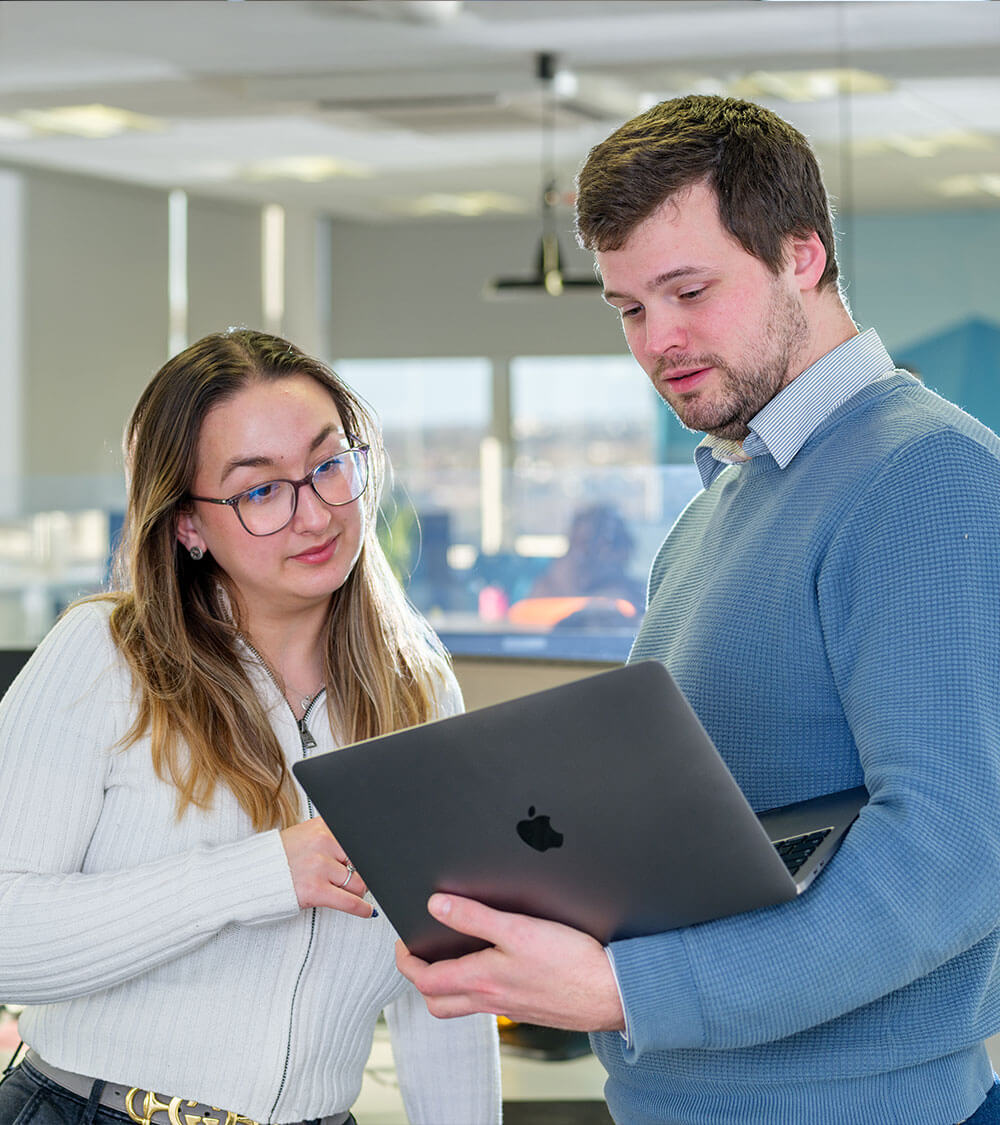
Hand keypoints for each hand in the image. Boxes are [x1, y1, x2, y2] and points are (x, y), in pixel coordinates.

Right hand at [280, 817, 372, 916]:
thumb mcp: (306, 835)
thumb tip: (354, 854)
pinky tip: (367, 911)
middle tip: (355, 880)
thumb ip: (329, 839)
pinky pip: (349, 901)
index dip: (359, 856)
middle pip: (359, 862)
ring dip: (357, 891)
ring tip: (351, 893)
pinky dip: (362, 908)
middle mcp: (322, 842)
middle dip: (359, 873)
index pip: (356, 840)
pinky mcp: (315, 890)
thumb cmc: (279, 858)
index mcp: (322, 826)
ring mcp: (319, 866)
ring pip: (357, 882)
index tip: (363, 864)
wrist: (251, 875)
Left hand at [395, 893, 624, 1031]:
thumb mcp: (517, 929)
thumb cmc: (572, 963)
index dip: (406, 960)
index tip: (402, 943)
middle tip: (419, 954)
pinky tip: (491, 966)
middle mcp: (491, 1000)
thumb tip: (436, 906)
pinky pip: (488, 1003)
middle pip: (437, 1002)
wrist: (613, 993)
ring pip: (462, 1006)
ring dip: (446, 986)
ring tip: (449, 958)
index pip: (426, 979)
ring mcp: (508, 1007)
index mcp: (482, 980)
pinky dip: (476, 988)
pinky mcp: (527, 1007)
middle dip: (420, 979)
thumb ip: (474, 917)